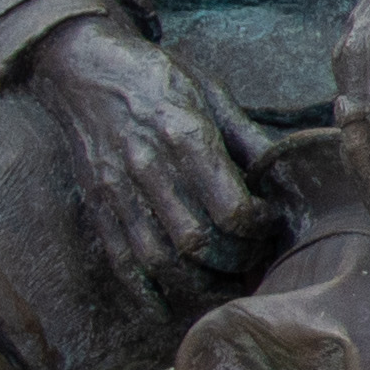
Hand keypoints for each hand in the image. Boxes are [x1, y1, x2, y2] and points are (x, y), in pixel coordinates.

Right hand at [25, 14, 274, 283]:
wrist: (84, 65)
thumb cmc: (157, 76)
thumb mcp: (211, 92)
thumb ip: (247, 137)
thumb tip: (285, 175)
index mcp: (185, 136)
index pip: (230, 208)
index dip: (259, 228)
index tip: (270, 223)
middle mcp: (149, 167)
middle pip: (197, 241)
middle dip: (234, 261)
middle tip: (254, 260)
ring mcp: (118, 190)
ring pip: (159, 259)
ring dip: (197, 284)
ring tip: (224, 285)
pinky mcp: (97, 204)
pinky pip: (120, 261)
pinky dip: (146, 292)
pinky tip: (171, 304)